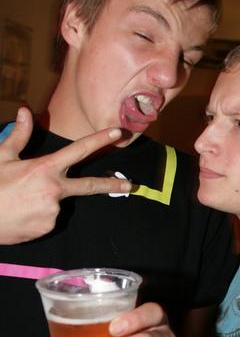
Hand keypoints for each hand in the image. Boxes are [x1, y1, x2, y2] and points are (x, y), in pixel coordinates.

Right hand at [0, 106, 130, 242]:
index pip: (78, 151)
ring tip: (20, 201)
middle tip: (130, 185)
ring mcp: (53, 210)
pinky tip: (22, 213)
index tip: (117, 133)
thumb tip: (24, 110)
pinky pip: (49, 217)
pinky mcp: (49, 226)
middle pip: (90, 186)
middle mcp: (54, 189)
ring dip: (45, 200)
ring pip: (58, 201)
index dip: (99, 141)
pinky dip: (39, 214)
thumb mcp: (2, 157)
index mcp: (45, 168)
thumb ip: (19, 135)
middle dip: (112, 184)